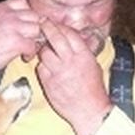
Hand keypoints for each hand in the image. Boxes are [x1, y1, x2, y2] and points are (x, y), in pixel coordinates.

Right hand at [0, 0, 41, 74]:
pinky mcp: (16, 42)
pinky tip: (23, 55)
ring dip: (34, 39)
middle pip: (34, 15)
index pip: (25, 1)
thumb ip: (6, 11)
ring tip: (27, 46)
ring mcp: (13, 27)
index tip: (27, 22)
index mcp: (2, 7)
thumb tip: (20, 0)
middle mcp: (8, 15)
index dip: (29, 13)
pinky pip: (33, 45)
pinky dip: (30, 52)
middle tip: (29, 37)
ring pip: (36, 28)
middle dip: (33, 27)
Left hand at [35, 19, 111, 134]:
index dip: (60, 26)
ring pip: (44, 53)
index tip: (55, 23)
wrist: (89, 111)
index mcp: (83, 55)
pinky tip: (48, 68)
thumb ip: (83, 51)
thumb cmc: (94, 88)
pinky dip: (42, 66)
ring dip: (44, 50)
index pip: (69, 33)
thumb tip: (76, 38)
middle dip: (47, 27)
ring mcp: (58, 72)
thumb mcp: (94, 65)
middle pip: (54, 38)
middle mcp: (70, 61)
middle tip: (42, 23)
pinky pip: (40, 68)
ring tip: (47, 51)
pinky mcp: (48, 83)